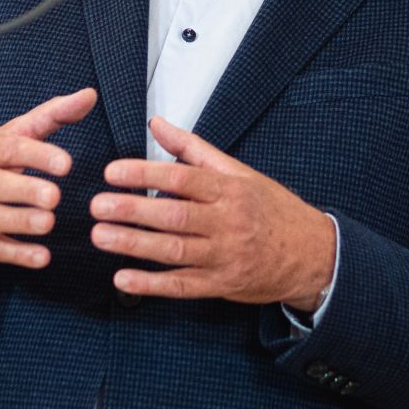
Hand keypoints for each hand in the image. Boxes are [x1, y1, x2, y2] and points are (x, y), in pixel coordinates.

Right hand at [0, 87, 95, 271]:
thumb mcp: (14, 135)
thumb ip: (52, 116)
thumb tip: (89, 95)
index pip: (9, 149)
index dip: (37, 156)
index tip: (66, 164)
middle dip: (24, 191)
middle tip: (54, 197)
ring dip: (20, 222)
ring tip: (48, 223)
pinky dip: (16, 254)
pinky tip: (42, 257)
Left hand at [88, 116, 335, 308]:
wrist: (311, 253)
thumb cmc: (271, 209)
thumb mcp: (238, 172)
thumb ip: (194, 149)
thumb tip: (157, 123)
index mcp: (229, 190)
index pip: (182, 178)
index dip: (145, 174)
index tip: (113, 172)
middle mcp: (227, 222)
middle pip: (174, 215)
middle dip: (132, 209)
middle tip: (97, 205)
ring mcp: (224, 256)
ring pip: (174, 251)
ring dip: (134, 244)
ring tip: (100, 236)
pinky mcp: (221, 284)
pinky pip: (182, 285)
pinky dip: (151, 284)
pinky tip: (123, 279)